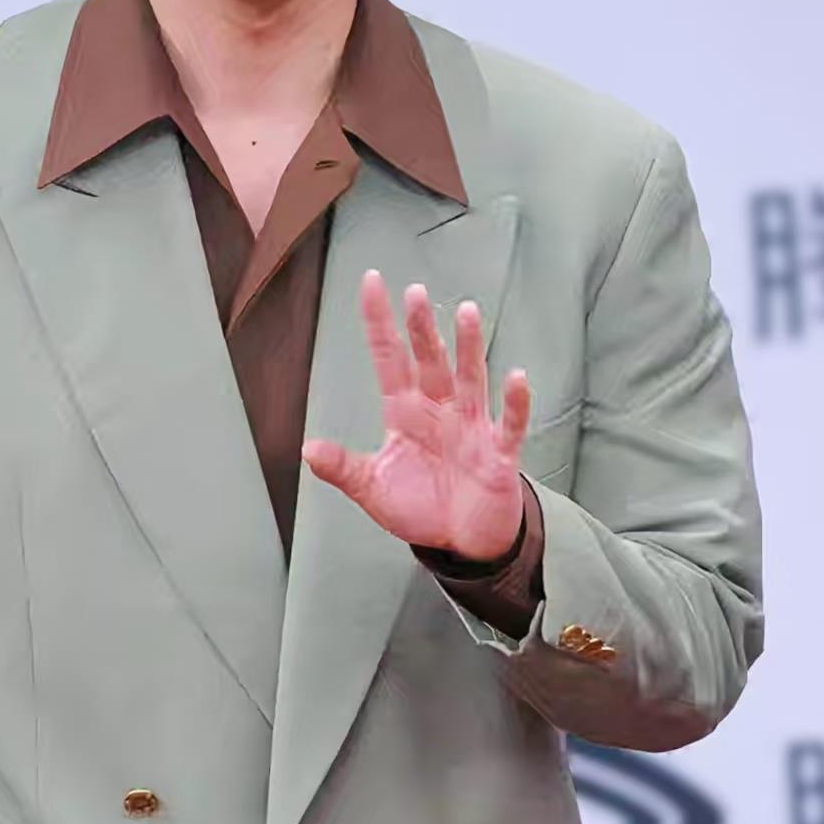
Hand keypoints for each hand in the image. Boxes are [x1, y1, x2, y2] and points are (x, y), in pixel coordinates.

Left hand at [301, 269, 530, 560]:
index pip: (389, 357)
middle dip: (421, 328)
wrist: (464, 542)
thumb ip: (343, 468)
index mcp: (405, 412)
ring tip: (466, 311)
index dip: (379, 322)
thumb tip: (306, 449)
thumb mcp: (373, 489)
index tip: (371, 281)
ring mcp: (471, 427)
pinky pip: (508, 423)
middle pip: (429, 361)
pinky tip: (516, 376)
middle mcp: (439, 409)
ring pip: (470, 377)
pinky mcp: (498, 453)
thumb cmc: (421, 507)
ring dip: (468, 346)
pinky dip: (514, 402)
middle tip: (414, 292)